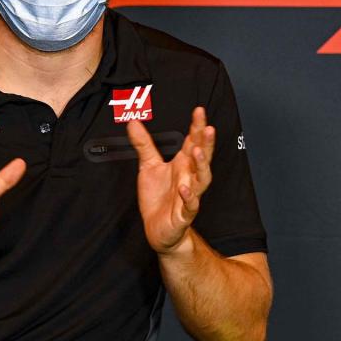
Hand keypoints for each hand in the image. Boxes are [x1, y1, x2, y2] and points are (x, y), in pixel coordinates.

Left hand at [128, 106, 214, 254]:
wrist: (158, 229)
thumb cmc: (158, 198)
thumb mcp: (148, 166)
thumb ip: (143, 144)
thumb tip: (133, 122)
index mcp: (183, 164)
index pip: (193, 142)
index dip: (197, 127)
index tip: (199, 111)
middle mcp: (189, 177)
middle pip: (202, 157)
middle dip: (206, 143)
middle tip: (207, 128)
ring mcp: (189, 195)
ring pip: (202, 179)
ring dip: (201, 165)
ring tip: (197, 151)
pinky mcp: (184, 214)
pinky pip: (191, 205)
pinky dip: (189, 197)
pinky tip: (184, 187)